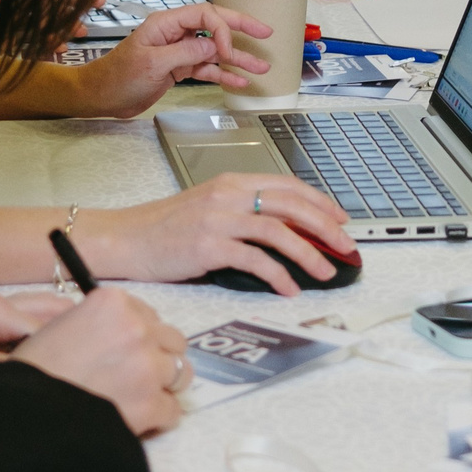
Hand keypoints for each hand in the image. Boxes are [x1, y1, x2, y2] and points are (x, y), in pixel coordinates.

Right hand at [11, 286, 190, 436]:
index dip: (140, 333)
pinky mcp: (151, 404)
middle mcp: (136, 329)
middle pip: (173, 340)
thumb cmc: (35, 370)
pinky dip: (159, 417)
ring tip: (139, 396)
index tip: (128, 348)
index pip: (149, 314)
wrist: (26, 412)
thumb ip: (101, 320)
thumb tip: (125, 328)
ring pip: (181, 372)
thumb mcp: (63, 324)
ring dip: (163, 385)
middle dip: (158, 356)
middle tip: (136, 373)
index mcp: (113, 303)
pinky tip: (139, 419)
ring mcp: (147, 367)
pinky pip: (173, 410)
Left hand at [72, 4, 273, 115]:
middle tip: (265, 33)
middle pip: (215, 25)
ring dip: (237, 59)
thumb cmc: (116, 77)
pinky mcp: (178, 69)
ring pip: (214, 51)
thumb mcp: (152, 64)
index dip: (221, 29)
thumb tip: (213, 46)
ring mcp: (178, 51)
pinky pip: (206, 69)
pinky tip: (238, 81)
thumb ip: (185, 52)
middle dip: (241, 29)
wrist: (101, 98)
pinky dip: (222, 75)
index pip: (204, 15)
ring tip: (261, 67)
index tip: (227, 50)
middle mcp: (175, 33)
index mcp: (166, 24)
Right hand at [88, 173, 352, 295]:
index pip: (287, 185)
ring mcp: (218, 220)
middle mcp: (228, 195)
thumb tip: (286, 227)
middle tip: (346, 247)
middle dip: (325, 226)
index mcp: (231, 182)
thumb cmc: (165, 228)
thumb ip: (243, 209)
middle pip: (290, 204)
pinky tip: (288, 289)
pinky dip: (277, 275)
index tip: (340, 219)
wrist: (125, 239)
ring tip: (325, 272)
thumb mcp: (209, 206)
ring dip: (308, 253)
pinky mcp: (208, 246)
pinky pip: (254, 260)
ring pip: (278, 231)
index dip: (319, 202)